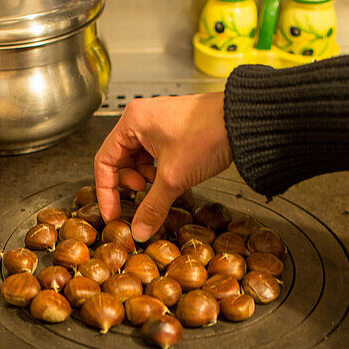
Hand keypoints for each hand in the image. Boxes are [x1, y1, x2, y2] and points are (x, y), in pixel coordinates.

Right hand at [93, 92, 232, 240]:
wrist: (244, 123)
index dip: (107, 191)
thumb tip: (139, 229)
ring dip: (143, 180)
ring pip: (137, 160)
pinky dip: (156, 173)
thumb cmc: (209, 133)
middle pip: (119, 160)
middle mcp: (141, 119)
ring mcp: (157, 124)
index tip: (113, 213)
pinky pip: (153, 156)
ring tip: (158, 189)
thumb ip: (152, 207)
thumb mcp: (174, 178)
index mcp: (132, 121)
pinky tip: (168, 181)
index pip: (104, 161)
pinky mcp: (172, 131)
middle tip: (138, 199)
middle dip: (127, 184)